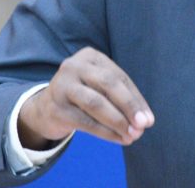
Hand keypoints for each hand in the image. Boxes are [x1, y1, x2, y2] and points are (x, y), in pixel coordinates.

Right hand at [18, 47, 154, 149]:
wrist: (46, 109)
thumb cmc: (84, 96)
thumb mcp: (101, 89)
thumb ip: (123, 99)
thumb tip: (145, 120)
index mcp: (90, 56)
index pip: (119, 77)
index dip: (136, 99)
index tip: (149, 119)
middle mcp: (74, 66)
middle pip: (108, 84)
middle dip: (129, 106)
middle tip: (143, 126)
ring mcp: (62, 85)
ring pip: (96, 103)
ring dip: (118, 121)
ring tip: (132, 136)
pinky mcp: (56, 107)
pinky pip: (85, 121)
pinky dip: (105, 132)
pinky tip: (118, 139)